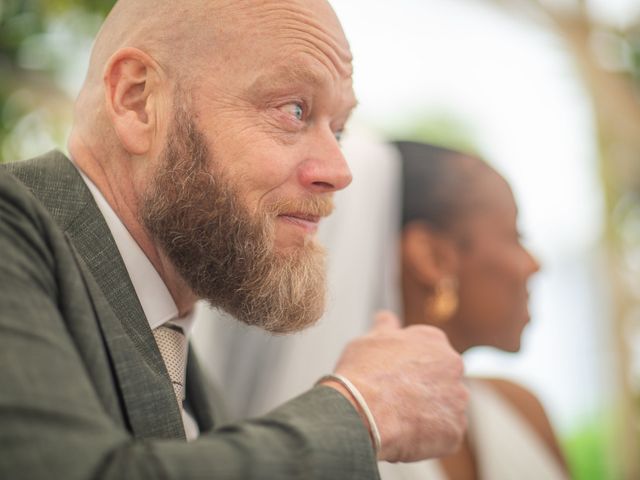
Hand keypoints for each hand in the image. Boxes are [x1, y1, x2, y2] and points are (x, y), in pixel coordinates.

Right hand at [324, 310, 467, 461]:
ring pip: (445, 407)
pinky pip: (445, 434)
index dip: (410, 367)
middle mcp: (453, 364)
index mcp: (433, 339)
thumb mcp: (369, 339)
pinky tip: (406, 434)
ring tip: (399, 419)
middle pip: (442, 379)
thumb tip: (385, 317)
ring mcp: (457, 398)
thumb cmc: (362, 372)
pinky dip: (430, 438)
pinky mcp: (455, 429)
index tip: (394, 376)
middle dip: (424, 389)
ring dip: (429, 413)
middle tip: (397, 399)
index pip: (429, 352)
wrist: (362, 411)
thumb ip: (385, 327)